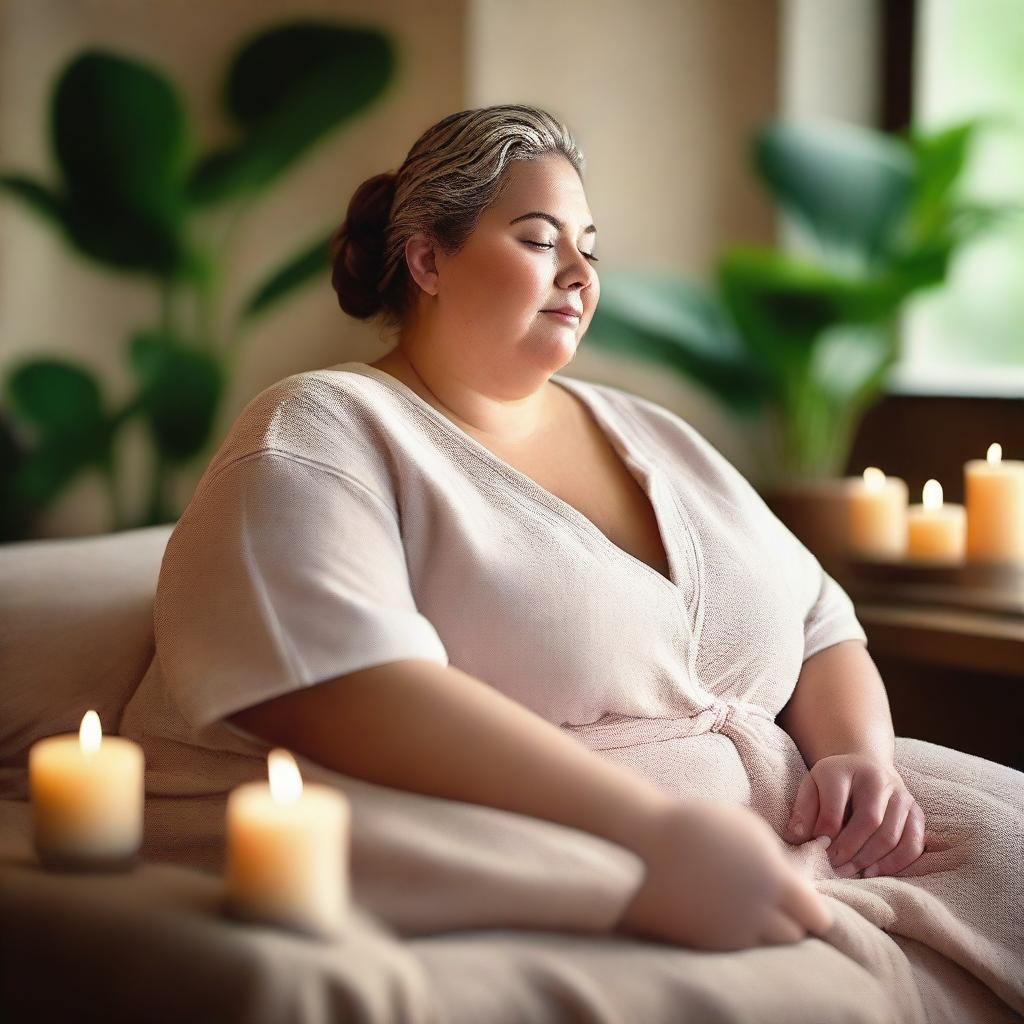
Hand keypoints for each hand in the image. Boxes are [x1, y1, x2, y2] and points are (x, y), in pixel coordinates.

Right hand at [617, 798, 833, 950]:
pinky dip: (736, 935)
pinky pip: (737, 948)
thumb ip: (776, 861)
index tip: (803, 905)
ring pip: (766, 946)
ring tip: (745, 909)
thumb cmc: (695, 827)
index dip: (812, 911)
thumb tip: (796, 888)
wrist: (642, 845)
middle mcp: (757, 910)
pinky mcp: (707, 944)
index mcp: (772, 877)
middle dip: (789, 922)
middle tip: (773, 906)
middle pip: (794, 936)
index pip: (816, 915)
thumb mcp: (746, 830)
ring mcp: (731, 930)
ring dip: (763, 932)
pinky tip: (722, 913)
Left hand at [784, 753, 925, 878]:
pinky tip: (873, 871)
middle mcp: (878, 779)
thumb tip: (796, 838)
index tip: (817, 848)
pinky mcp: (916, 812)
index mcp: (845, 769)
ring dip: (869, 860)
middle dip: (849, 850)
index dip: (825, 831)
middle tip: (833, 867)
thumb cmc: (833, 783)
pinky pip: (912, 844)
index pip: (836, 804)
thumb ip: (803, 811)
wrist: (865, 767)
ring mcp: (902, 796)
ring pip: (891, 835)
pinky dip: (894, 863)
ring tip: (849, 872)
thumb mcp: (811, 786)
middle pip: (869, 821)